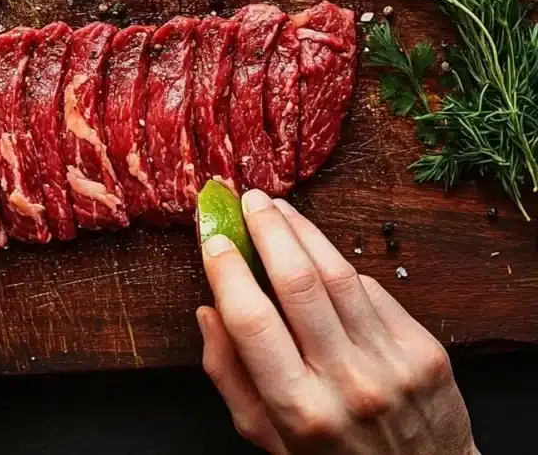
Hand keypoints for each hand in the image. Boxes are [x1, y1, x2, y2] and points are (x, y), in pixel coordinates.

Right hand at [197, 190, 478, 454]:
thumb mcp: (267, 438)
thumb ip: (230, 376)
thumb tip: (208, 310)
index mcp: (298, 409)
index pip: (251, 320)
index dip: (226, 270)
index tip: (212, 237)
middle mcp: (347, 382)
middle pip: (298, 282)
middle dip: (268, 231)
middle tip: (247, 200)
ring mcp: (391, 362)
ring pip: (338, 274)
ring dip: (303, 231)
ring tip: (279, 208)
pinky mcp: (423, 349)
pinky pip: (373, 291)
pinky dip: (339, 266)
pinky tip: (319, 254)